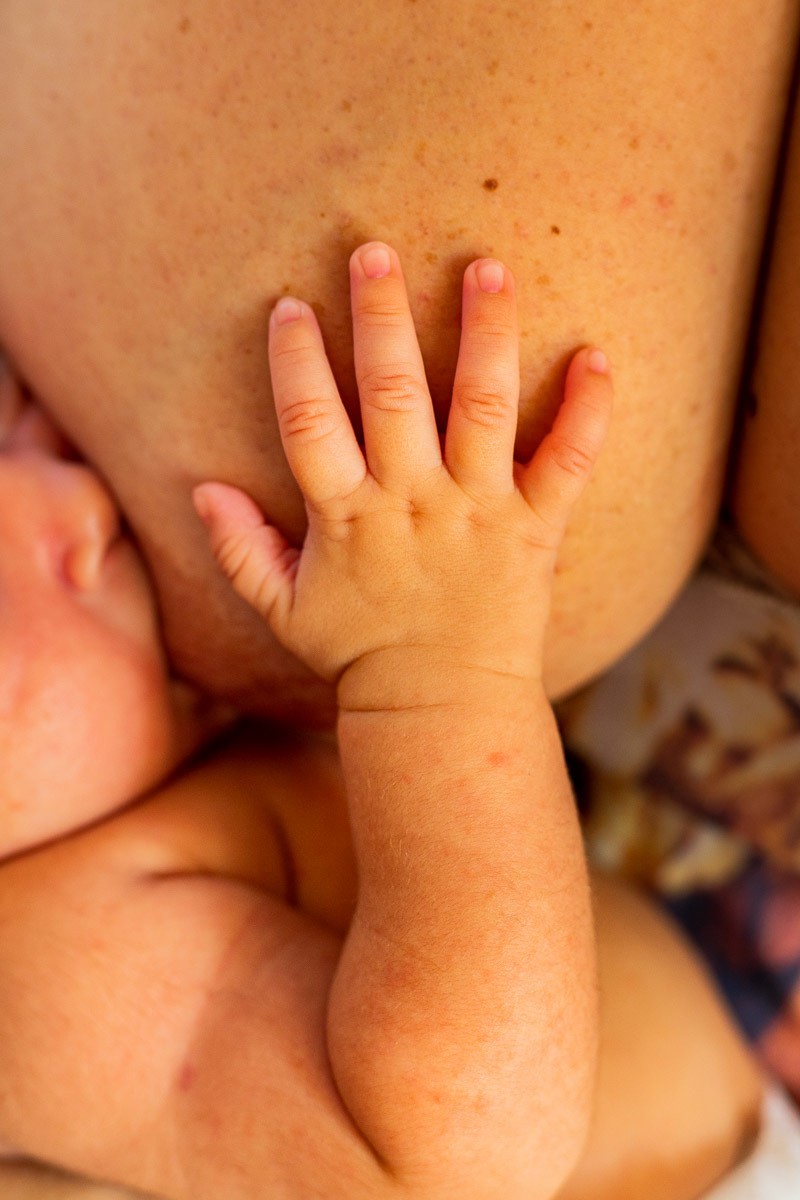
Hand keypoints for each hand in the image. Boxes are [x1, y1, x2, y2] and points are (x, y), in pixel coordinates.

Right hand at [195, 242, 612, 699]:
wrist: (442, 707)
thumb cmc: (360, 656)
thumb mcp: (283, 610)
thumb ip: (240, 548)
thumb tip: (199, 487)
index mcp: (347, 517)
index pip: (310, 420)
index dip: (295, 360)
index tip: (289, 306)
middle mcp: (412, 502)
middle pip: (392, 393)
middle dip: (380, 316)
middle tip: (375, 251)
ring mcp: (478, 511)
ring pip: (482, 408)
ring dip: (484, 334)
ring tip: (488, 267)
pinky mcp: (534, 528)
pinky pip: (568, 464)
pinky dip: (587, 412)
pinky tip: (597, 357)